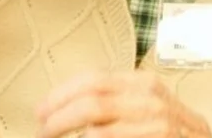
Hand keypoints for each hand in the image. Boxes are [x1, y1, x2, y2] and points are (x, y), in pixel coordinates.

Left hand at [34, 71, 211, 137]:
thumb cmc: (171, 134)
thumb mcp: (143, 110)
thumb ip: (113, 104)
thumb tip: (62, 108)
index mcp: (143, 83)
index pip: (92, 80)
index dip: (60, 95)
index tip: (41, 110)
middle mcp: (153, 98)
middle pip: (91, 99)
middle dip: (58, 115)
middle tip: (42, 129)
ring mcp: (161, 122)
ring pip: (98, 127)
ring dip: (67, 131)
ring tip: (52, 137)